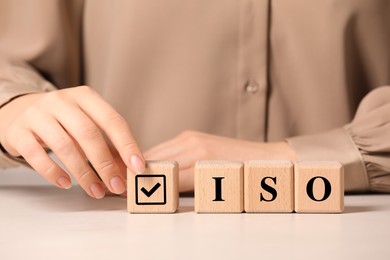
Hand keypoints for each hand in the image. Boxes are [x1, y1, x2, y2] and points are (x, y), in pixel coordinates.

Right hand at [0, 86, 144, 198]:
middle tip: (116, 185)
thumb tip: (128, 173)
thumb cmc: (62, 121)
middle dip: (106, 164)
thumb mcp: (87, 125)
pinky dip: (54, 173)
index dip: (127, 145)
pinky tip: (66, 183)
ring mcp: (37, 114)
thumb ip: (108, 147)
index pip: (112, 120)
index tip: (137, 167)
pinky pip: (37, 155)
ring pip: (64, 146)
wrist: (19, 111)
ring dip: (84, 174)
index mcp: (85, 96)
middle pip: (88, 134)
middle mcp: (62, 101)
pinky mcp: (18, 131)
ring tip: (96, 191)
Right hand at [144, 130, 296, 191]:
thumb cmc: (242, 174)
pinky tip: (150, 165)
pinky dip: (156, 157)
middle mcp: (192, 144)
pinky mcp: (191, 135)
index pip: (163, 175)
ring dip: (144, 164)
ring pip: (157, 151)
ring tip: (132, 175)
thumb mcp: (212, 187)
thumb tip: (162, 191)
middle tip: (125, 184)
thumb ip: (185, 187)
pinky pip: (166, 146)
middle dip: (137, 172)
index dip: (144, 184)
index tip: (129, 191)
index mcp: (198, 159)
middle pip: (154, 160)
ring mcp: (191, 137)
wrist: (263, 158)